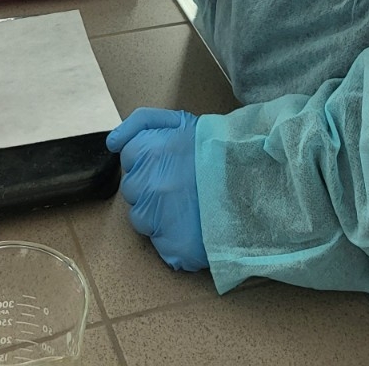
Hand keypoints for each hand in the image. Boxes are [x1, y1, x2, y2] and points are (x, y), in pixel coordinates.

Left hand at [107, 108, 207, 271]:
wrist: (255, 181)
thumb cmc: (219, 150)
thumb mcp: (181, 122)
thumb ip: (141, 124)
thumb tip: (112, 143)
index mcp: (151, 151)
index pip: (130, 155)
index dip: (149, 157)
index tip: (169, 160)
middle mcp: (150, 184)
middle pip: (133, 189)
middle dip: (151, 186)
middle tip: (182, 182)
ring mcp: (159, 218)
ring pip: (142, 219)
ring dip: (159, 214)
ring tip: (190, 204)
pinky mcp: (173, 246)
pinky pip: (162, 245)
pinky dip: (174, 239)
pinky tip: (194, 225)